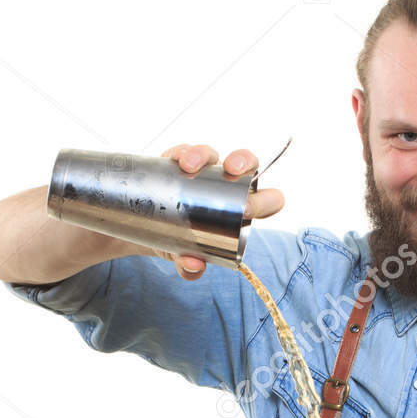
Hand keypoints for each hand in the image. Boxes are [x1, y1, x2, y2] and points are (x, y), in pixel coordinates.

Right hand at [157, 144, 284, 278]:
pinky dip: (180, 153)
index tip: (247, 210)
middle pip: (246, 164)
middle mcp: (227, 184)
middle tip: (231, 172)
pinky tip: (175, 160)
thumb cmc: (181, 242)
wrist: (149, 229)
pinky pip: (183, 151)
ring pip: (212, 154)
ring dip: (203, 155)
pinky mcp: (179, 162)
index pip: (267, 199)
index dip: (266, 200)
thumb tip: (192, 264)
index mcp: (242, 208)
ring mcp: (204, 170)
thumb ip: (189, 266)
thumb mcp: (184, 257)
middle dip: (242, 162)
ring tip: (189, 166)